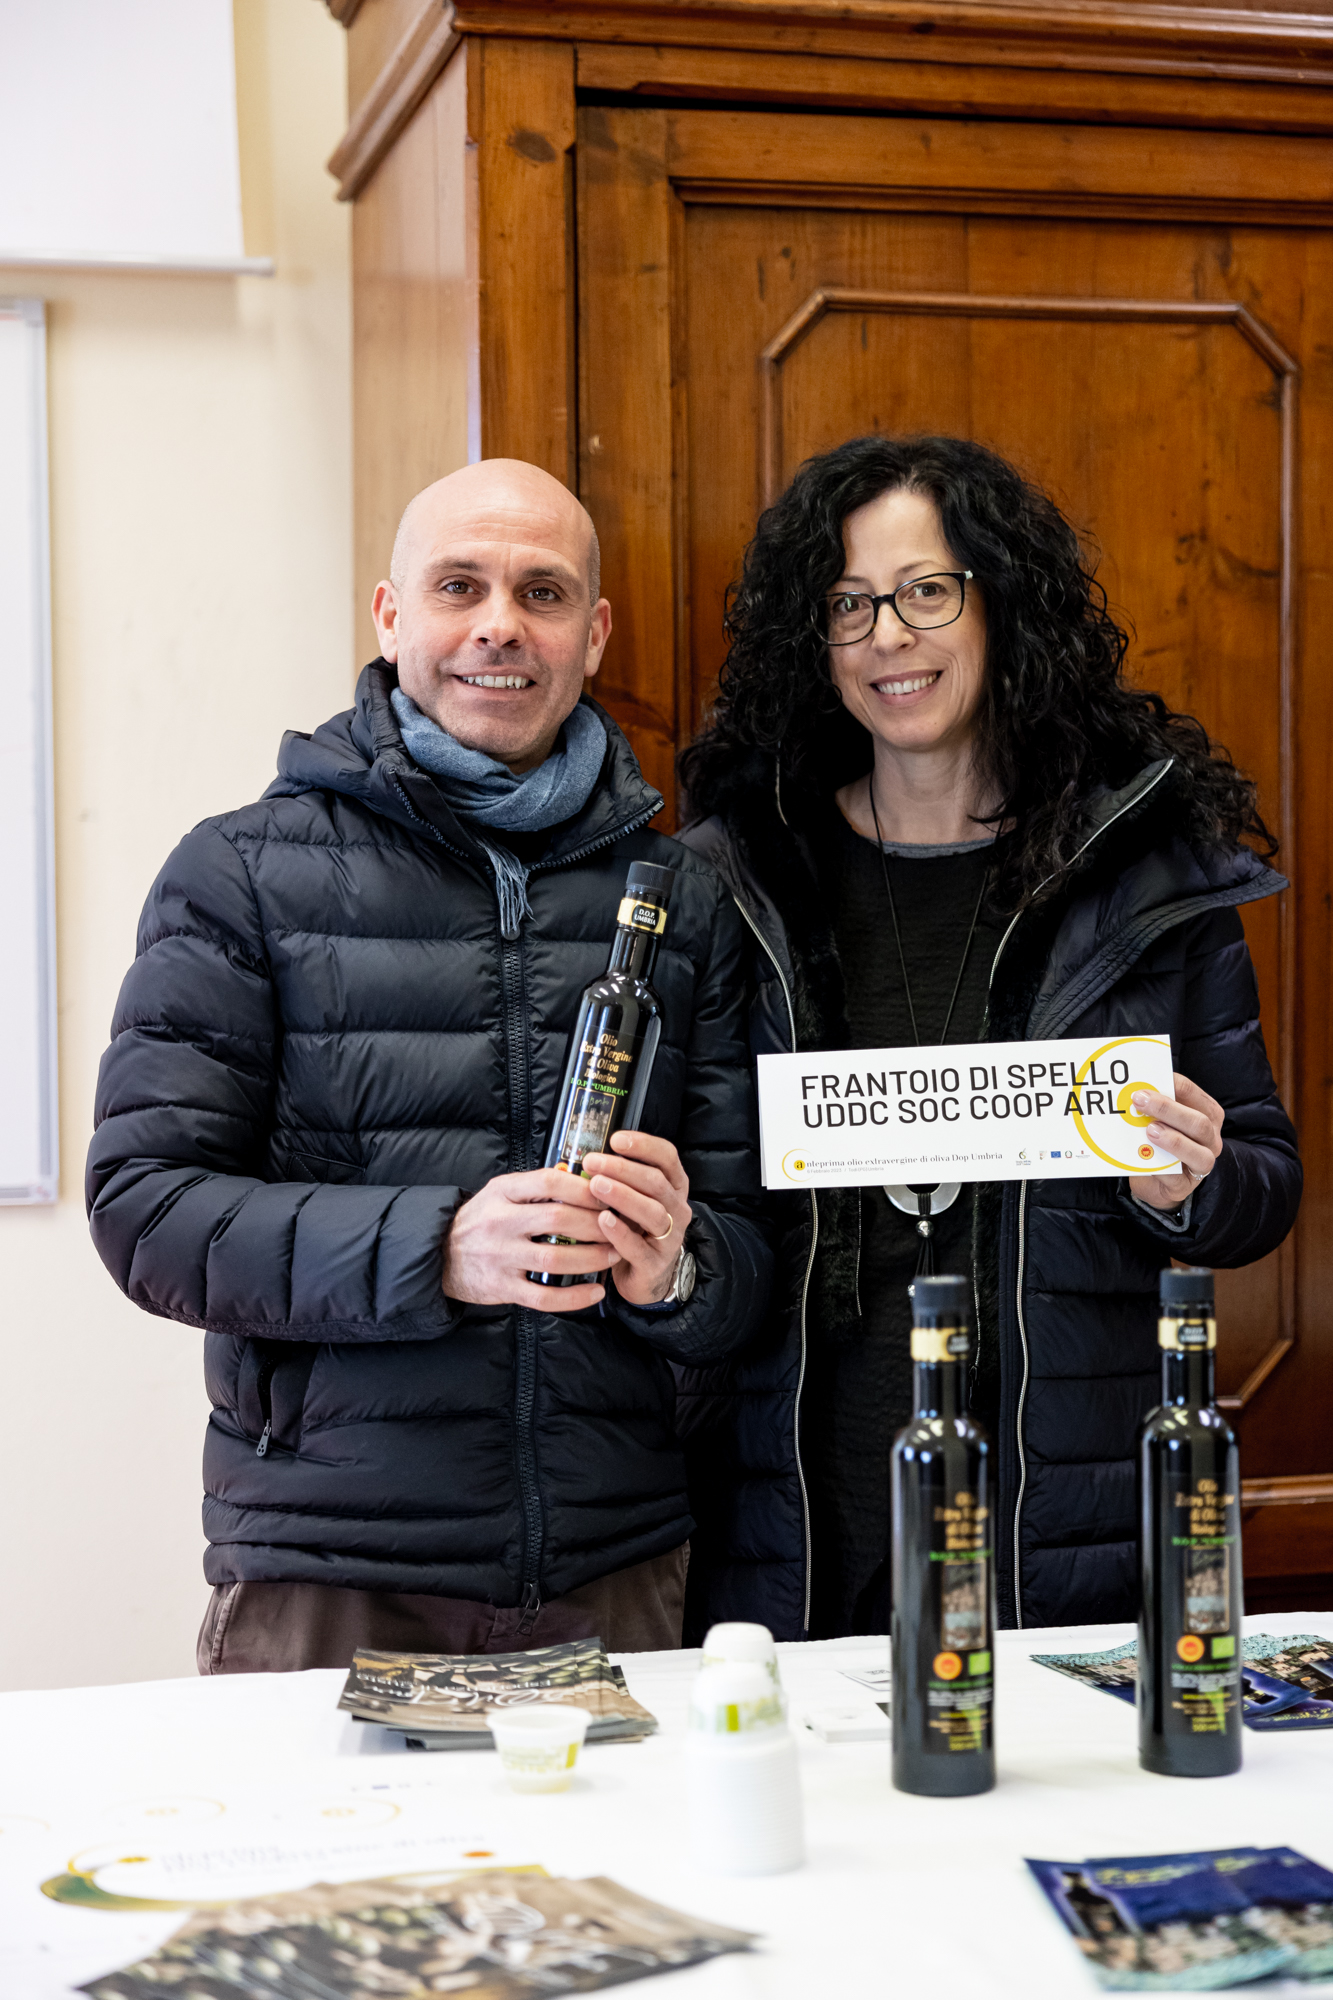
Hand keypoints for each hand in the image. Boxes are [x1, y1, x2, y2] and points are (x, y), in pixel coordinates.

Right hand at [441, 1168, 622, 1312]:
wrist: (438, 1255)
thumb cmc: (480, 1220)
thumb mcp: (499, 1192)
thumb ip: (535, 1187)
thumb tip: (583, 1179)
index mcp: (502, 1193)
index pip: (548, 1182)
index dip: (583, 1187)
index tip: (608, 1192)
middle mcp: (500, 1223)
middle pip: (558, 1220)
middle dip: (597, 1224)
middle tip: (621, 1225)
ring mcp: (500, 1257)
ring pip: (555, 1259)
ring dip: (593, 1258)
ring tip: (615, 1254)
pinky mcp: (502, 1288)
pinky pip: (543, 1296)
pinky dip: (574, 1297)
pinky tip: (595, 1291)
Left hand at [580, 1131, 692, 1306]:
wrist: (646, 1275)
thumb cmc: (635, 1229)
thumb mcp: (634, 1198)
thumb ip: (620, 1178)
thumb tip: (587, 1154)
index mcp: (673, 1186)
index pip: (667, 1157)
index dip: (643, 1145)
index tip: (616, 1139)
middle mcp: (677, 1208)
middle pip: (657, 1182)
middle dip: (623, 1169)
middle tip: (592, 1162)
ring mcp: (670, 1237)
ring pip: (653, 1212)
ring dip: (623, 1196)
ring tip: (596, 1186)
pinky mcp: (655, 1263)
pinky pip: (639, 1247)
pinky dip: (620, 1232)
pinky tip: (602, 1221)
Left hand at [1126, 1072, 1223, 1212]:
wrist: (1157, 1181)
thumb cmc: (1161, 1143)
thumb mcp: (1163, 1120)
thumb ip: (1157, 1107)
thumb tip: (1137, 1088)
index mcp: (1207, 1116)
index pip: (1195, 1096)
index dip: (1175, 1085)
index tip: (1151, 1079)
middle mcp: (1210, 1139)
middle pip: (1199, 1123)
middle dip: (1168, 1109)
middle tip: (1140, 1100)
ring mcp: (1201, 1164)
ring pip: (1198, 1152)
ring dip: (1173, 1139)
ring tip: (1150, 1129)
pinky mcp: (1184, 1185)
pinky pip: (1175, 1176)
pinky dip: (1160, 1166)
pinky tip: (1145, 1155)